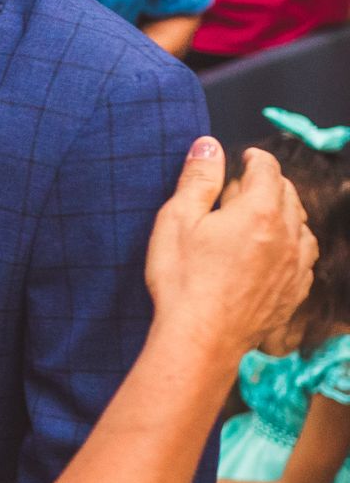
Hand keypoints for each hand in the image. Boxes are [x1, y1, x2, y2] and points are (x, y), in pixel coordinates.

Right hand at [145, 140, 315, 362]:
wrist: (201, 337)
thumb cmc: (184, 278)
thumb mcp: (177, 219)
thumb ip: (198, 178)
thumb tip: (209, 145)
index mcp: (259, 211)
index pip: (267, 169)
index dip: (253, 157)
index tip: (241, 157)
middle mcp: (288, 235)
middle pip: (288, 194)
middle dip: (267, 183)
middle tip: (239, 188)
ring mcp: (296, 266)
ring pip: (302, 225)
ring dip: (284, 214)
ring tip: (257, 219)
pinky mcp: (295, 292)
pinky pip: (304, 258)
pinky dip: (291, 245)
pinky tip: (272, 252)